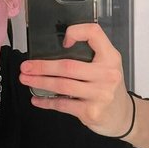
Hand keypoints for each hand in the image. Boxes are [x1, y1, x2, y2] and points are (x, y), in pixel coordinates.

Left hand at [19, 23, 133, 137]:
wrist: (123, 115)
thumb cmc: (109, 86)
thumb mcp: (107, 65)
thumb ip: (89, 54)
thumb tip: (56, 49)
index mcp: (110, 57)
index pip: (94, 33)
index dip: (76, 32)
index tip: (63, 40)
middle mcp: (107, 74)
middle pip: (68, 66)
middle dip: (42, 66)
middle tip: (26, 66)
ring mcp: (100, 94)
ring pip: (62, 86)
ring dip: (40, 82)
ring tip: (26, 79)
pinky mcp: (91, 112)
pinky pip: (63, 104)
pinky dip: (46, 102)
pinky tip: (37, 99)